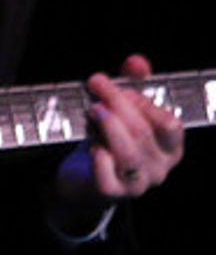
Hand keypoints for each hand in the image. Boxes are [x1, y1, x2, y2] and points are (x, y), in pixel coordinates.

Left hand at [50, 54, 183, 233]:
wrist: (84, 179)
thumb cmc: (108, 140)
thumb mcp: (123, 111)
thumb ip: (132, 84)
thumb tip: (137, 61)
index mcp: (170, 146)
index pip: (170, 125)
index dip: (146, 104)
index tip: (122, 89)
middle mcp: (159, 167)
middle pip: (143, 133)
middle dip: (119, 104)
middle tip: (96, 84)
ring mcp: (137, 183)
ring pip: (129, 155)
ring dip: (110, 127)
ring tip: (93, 110)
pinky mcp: (112, 193)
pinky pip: (108, 178)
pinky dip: (100, 160)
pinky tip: (92, 146)